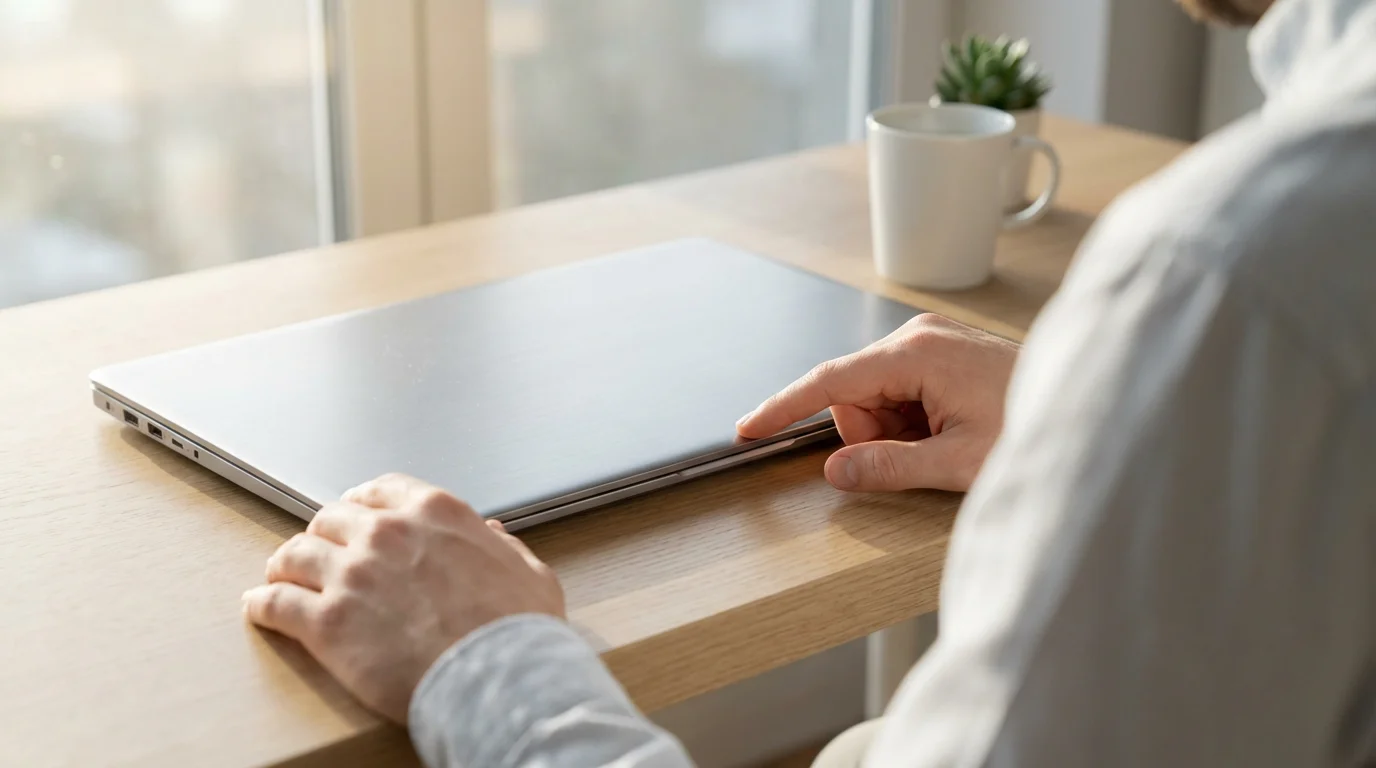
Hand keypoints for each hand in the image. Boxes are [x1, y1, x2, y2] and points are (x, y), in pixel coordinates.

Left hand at [242, 473, 564, 722]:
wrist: (499, 679)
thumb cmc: (518, 631)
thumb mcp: (528, 573)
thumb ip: (503, 548)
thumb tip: (492, 534)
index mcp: (435, 512)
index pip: (379, 491)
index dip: (361, 504)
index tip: (354, 516)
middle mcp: (386, 533)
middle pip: (331, 519)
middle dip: (323, 536)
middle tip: (319, 554)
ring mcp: (352, 574)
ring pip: (295, 554)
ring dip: (286, 565)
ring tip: (280, 577)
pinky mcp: (326, 622)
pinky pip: (275, 603)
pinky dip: (263, 604)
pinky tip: (260, 608)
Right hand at [736, 313, 1017, 491]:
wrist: (1093, 407)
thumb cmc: (1037, 427)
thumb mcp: (959, 462)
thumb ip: (889, 467)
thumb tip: (836, 471)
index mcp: (918, 353)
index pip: (830, 381)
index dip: (785, 407)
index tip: (749, 428)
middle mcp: (919, 337)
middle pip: (852, 395)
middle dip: (872, 434)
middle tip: (924, 454)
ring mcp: (932, 341)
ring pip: (875, 398)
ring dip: (896, 430)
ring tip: (947, 442)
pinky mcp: (942, 352)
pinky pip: (899, 392)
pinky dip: (912, 420)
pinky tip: (951, 428)